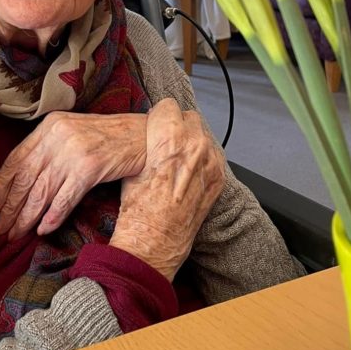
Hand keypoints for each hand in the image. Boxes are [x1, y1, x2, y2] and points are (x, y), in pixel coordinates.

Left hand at [0, 112, 147, 240]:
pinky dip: (53, 216)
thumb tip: (24, 183)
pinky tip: (43, 230)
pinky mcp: (89, 168)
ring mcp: (73, 152)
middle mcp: (58, 137)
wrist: (146, 136)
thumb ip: (49, 149)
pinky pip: (65, 199)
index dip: (0, 188)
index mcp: (49, 126)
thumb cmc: (109, 138)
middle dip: (9, 209)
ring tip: (16, 234)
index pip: (15, 160)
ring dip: (26, 218)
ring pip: (41, 192)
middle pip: (25, 179)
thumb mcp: (73, 133)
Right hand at [110, 98, 224, 280]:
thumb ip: (147, 142)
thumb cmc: (138, 210)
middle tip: (163, 142)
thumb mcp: (131, 167)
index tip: (153, 124)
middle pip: (188, 116)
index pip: (167, 105)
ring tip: (175, 159)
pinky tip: (187, 172)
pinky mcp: (218, 178)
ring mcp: (211, 163)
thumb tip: (152, 131)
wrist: (154, 244)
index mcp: (170, 138)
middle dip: (176, 125)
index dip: (157, 116)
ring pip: (203, 133)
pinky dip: (202, 158)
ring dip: (190, 140)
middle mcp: (195, 146)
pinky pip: (213, 154)